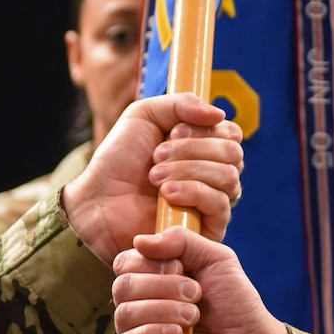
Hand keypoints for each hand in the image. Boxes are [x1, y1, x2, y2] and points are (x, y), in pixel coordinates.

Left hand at [63, 94, 243, 262]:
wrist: (99, 200)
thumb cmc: (119, 160)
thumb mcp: (144, 115)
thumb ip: (180, 104)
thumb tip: (219, 113)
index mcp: (204, 147)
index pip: (231, 134)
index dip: (207, 129)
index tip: (174, 131)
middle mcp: (213, 174)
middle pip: (233, 154)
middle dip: (194, 149)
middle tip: (157, 155)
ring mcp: (212, 202)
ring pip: (229, 177)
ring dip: (189, 170)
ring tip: (154, 176)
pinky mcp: (208, 229)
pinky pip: (221, 205)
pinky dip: (194, 192)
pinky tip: (167, 194)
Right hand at [111, 226, 289, 333]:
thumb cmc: (236, 304)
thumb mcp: (215, 259)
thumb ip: (182, 240)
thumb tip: (139, 240)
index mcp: (152, 278)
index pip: (125, 263)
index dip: (150, 263)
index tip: (182, 268)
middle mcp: (140, 304)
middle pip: (123, 286)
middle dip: (162, 287)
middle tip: (196, 295)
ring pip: (125, 313)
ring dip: (163, 310)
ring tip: (193, 318)